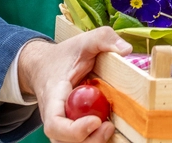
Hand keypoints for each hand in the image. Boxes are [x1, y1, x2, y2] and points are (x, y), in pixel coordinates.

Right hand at [18, 27, 130, 142]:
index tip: (95, 120)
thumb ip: (104, 38)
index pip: (54, 123)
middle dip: (88, 140)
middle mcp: (54, 115)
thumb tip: (127, 50)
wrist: (44, 65)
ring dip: (92, 142)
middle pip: (63, 140)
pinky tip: (107, 127)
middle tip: (108, 126)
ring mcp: (62, 124)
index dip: (73, 130)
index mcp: (54, 96)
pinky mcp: (72, 127)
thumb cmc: (64, 55)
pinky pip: (80, 140)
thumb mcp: (84, 40)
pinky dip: (94, 138)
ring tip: (109, 128)